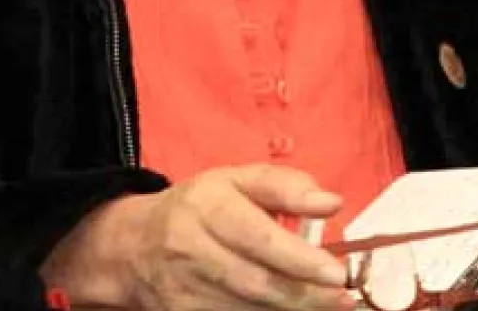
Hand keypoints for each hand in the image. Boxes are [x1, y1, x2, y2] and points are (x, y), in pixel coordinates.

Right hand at [41, 164, 351, 310]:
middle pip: (254, 281)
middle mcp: (190, 248)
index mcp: (207, 206)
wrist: (135, 245)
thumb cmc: (201, 206)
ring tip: (328, 305)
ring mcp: (182, 289)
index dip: (299, 258)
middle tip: (342, 297)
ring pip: (244, 307)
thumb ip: (286, 186)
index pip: (257, 237)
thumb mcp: (238, 180)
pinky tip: (291, 310)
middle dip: (304, 294)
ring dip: (289, 309)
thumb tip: (332, 202)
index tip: (337, 272)